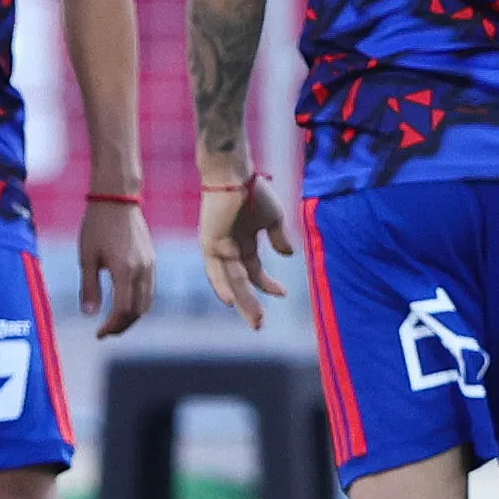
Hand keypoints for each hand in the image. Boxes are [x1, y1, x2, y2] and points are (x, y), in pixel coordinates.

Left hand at [79, 199, 157, 337]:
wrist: (117, 200)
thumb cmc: (97, 226)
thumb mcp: (87, 258)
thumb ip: (89, 288)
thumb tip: (89, 315)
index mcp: (125, 271)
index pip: (123, 310)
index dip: (111, 326)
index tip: (99, 334)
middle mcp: (142, 270)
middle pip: (138, 311)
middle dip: (122, 325)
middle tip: (105, 331)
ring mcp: (150, 265)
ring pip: (147, 302)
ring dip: (132, 316)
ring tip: (114, 320)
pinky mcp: (152, 260)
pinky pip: (150, 289)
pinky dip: (139, 302)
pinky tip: (124, 302)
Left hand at [199, 175, 294, 328]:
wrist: (235, 173)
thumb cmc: (254, 190)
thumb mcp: (273, 218)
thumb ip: (278, 237)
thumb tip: (288, 256)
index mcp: (242, 244)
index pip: (255, 272)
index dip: (268, 285)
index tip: (285, 293)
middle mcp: (228, 250)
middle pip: (240, 284)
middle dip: (251, 305)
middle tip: (260, 326)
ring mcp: (218, 248)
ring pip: (232, 281)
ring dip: (242, 302)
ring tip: (255, 320)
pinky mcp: (211, 243)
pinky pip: (217, 269)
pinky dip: (222, 285)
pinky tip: (230, 301)